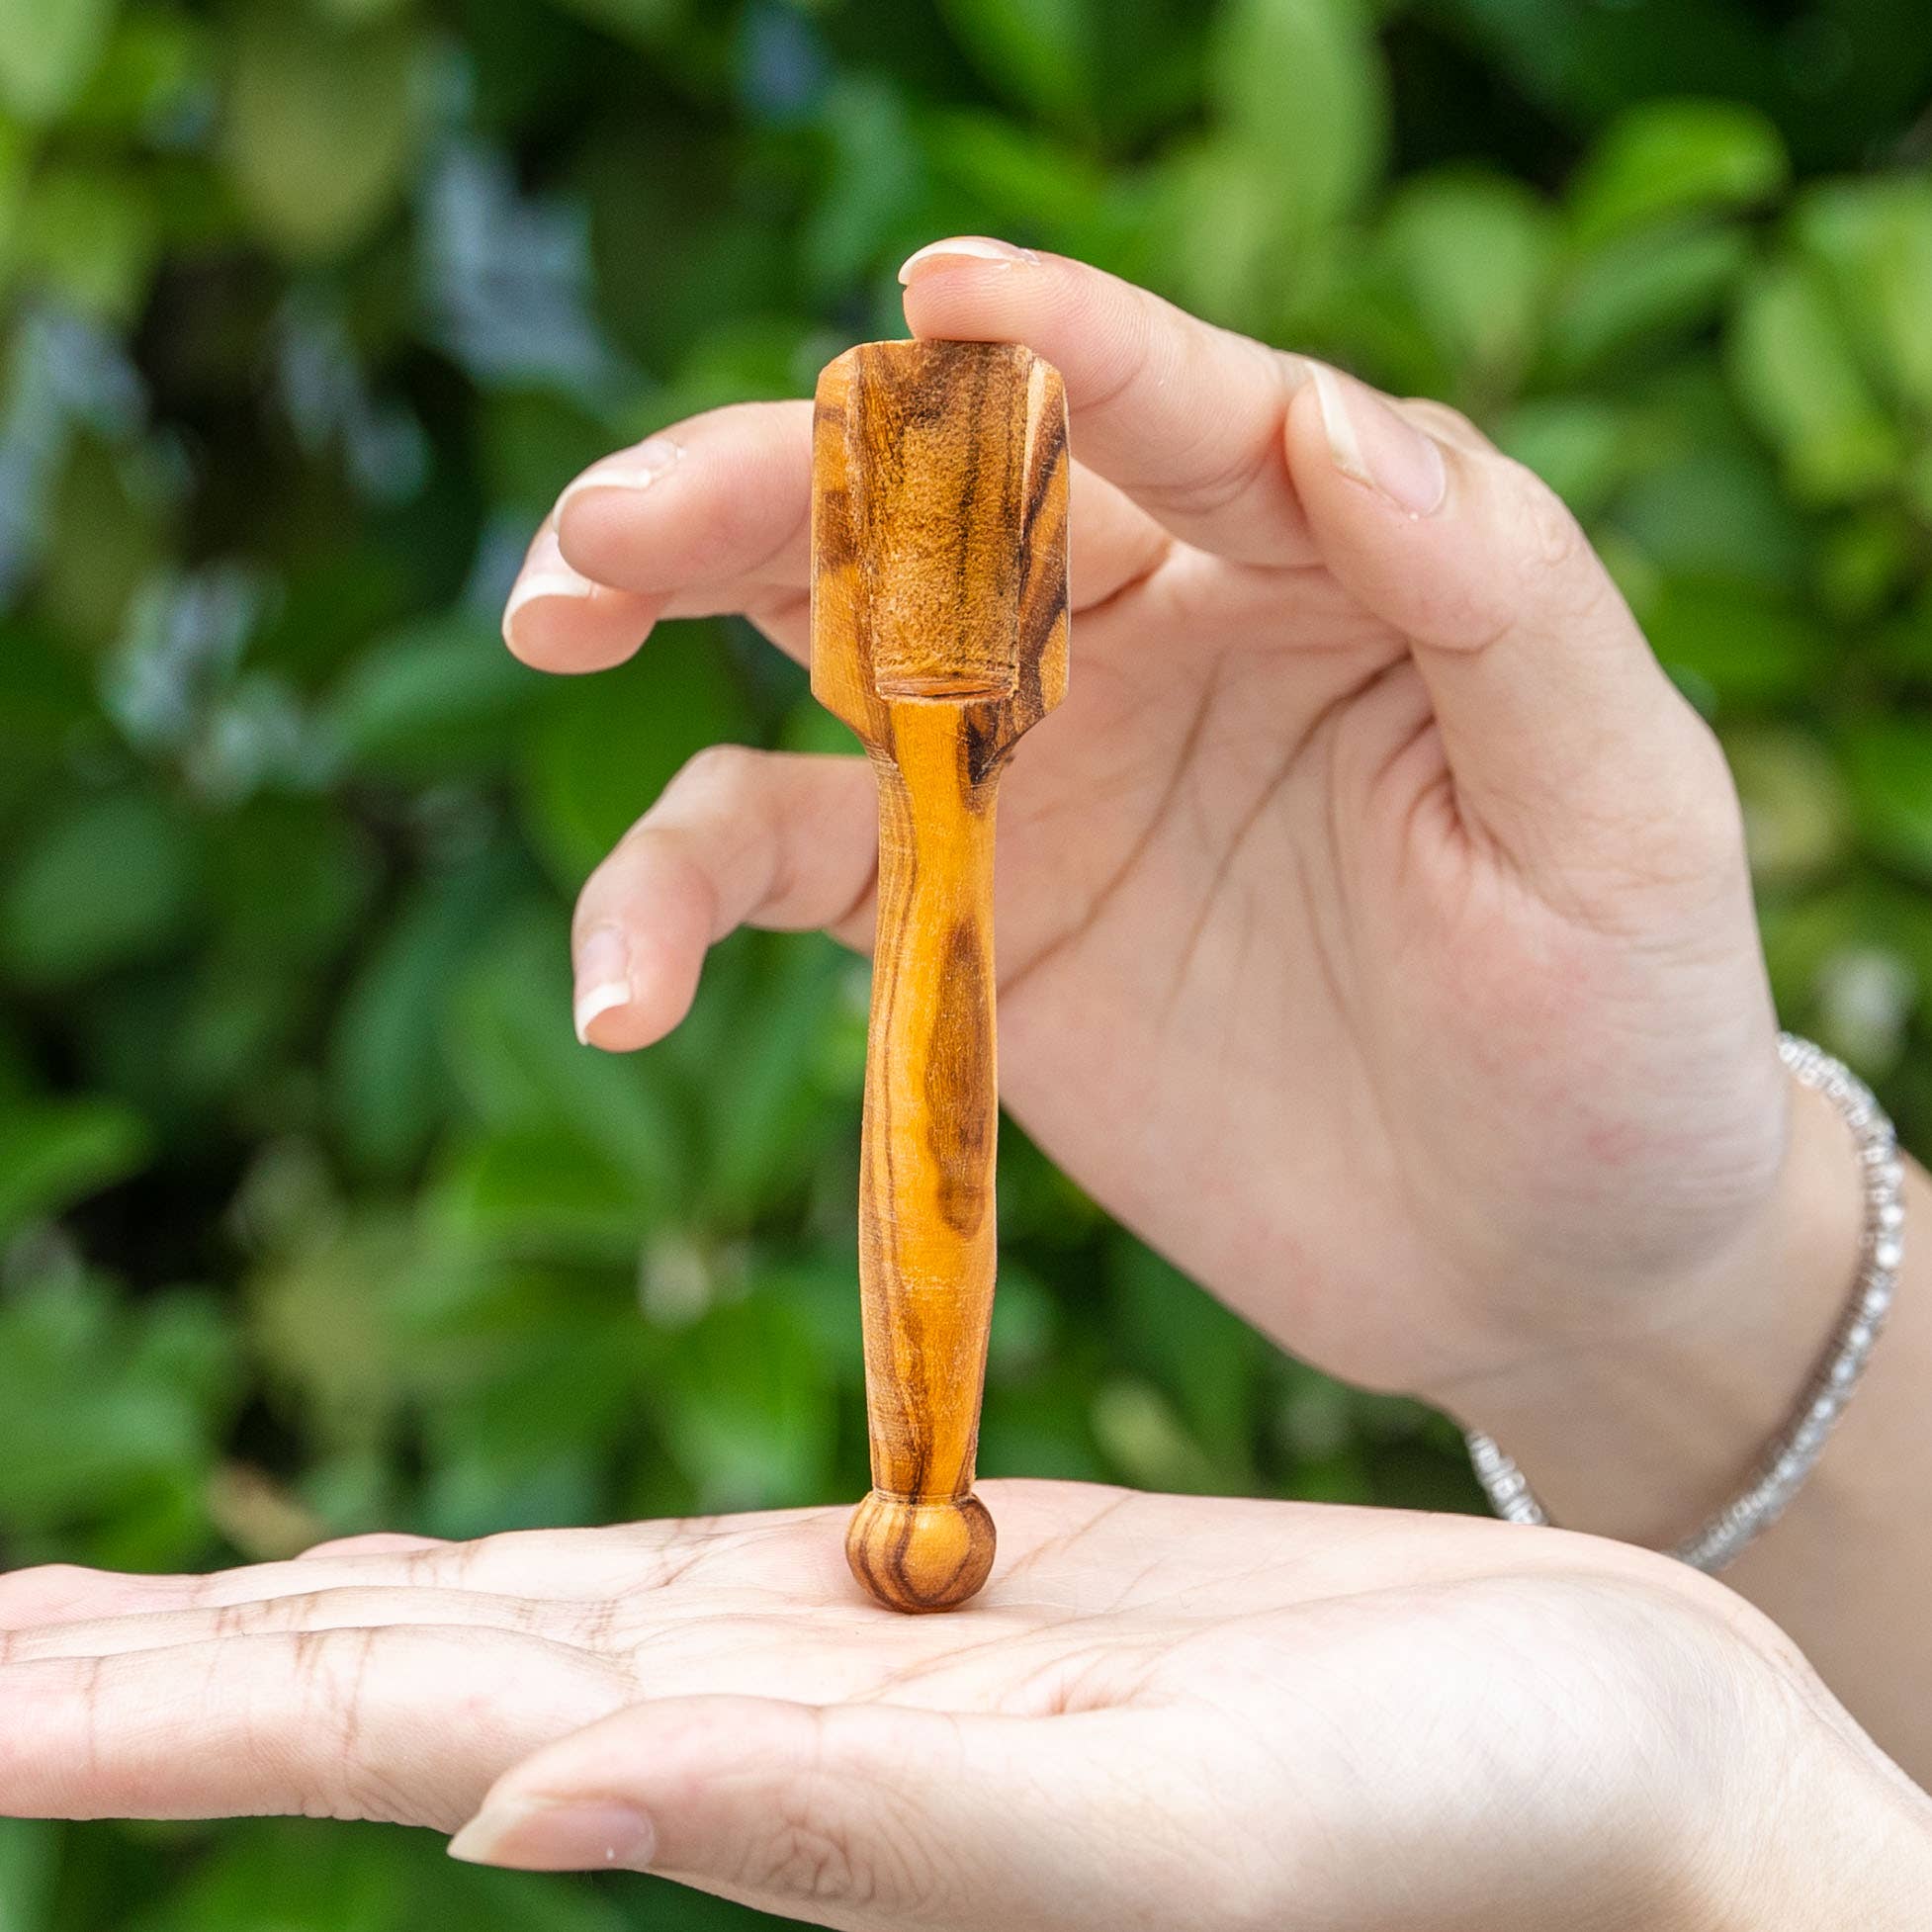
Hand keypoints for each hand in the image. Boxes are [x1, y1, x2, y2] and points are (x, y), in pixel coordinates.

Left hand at [1, 1483, 1922, 1928]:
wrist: (1598, 1756)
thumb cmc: (1452, 1819)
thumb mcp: (1152, 1825)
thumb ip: (839, 1820)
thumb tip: (510, 1806)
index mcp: (790, 1788)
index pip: (402, 1739)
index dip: (153, 1719)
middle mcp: (772, 1732)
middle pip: (401, 1683)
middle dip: (161, 1667)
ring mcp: (844, 1664)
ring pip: (502, 1625)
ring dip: (300, 1619)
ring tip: (108, 1624)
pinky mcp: (936, 1593)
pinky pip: (660, 1574)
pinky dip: (505, 1578)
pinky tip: (425, 1599)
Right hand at [508, 239, 1848, 1438]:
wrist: (1542, 1254)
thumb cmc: (1621, 1026)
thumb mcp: (1622, 806)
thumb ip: (1498, 594)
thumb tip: (1337, 422)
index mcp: (1315, 562)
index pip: (1171, 412)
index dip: (1061, 347)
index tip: (940, 299)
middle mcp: (1147, 640)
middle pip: (926, 505)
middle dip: (768, 477)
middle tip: (620, 513)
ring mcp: (1034, 785)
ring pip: (807, 657)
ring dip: (668, 608)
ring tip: (555, 616)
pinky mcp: (961, 932)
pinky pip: (779, 876)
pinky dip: (672, 904)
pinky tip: (623, 985)